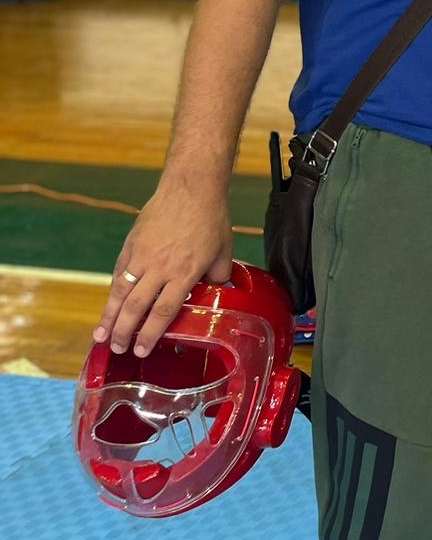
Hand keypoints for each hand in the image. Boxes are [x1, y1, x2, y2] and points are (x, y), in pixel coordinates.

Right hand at [94, 179, 233, 357]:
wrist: (191, 188)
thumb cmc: (211, 219)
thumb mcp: (223, 251)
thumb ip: (218, 277)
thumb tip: (217, 294)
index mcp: (185, 272)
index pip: (164, 311)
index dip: (151, 334)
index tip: (142, 351)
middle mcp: (160, 268)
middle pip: (137, 307)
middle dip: (125, 332)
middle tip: (118, 349)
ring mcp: (142, 256)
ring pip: (121, 293)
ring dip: (109, 317)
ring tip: (101, 336)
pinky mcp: (131, 245)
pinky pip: (119, 274)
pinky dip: (112, 292)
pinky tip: (109, 306)